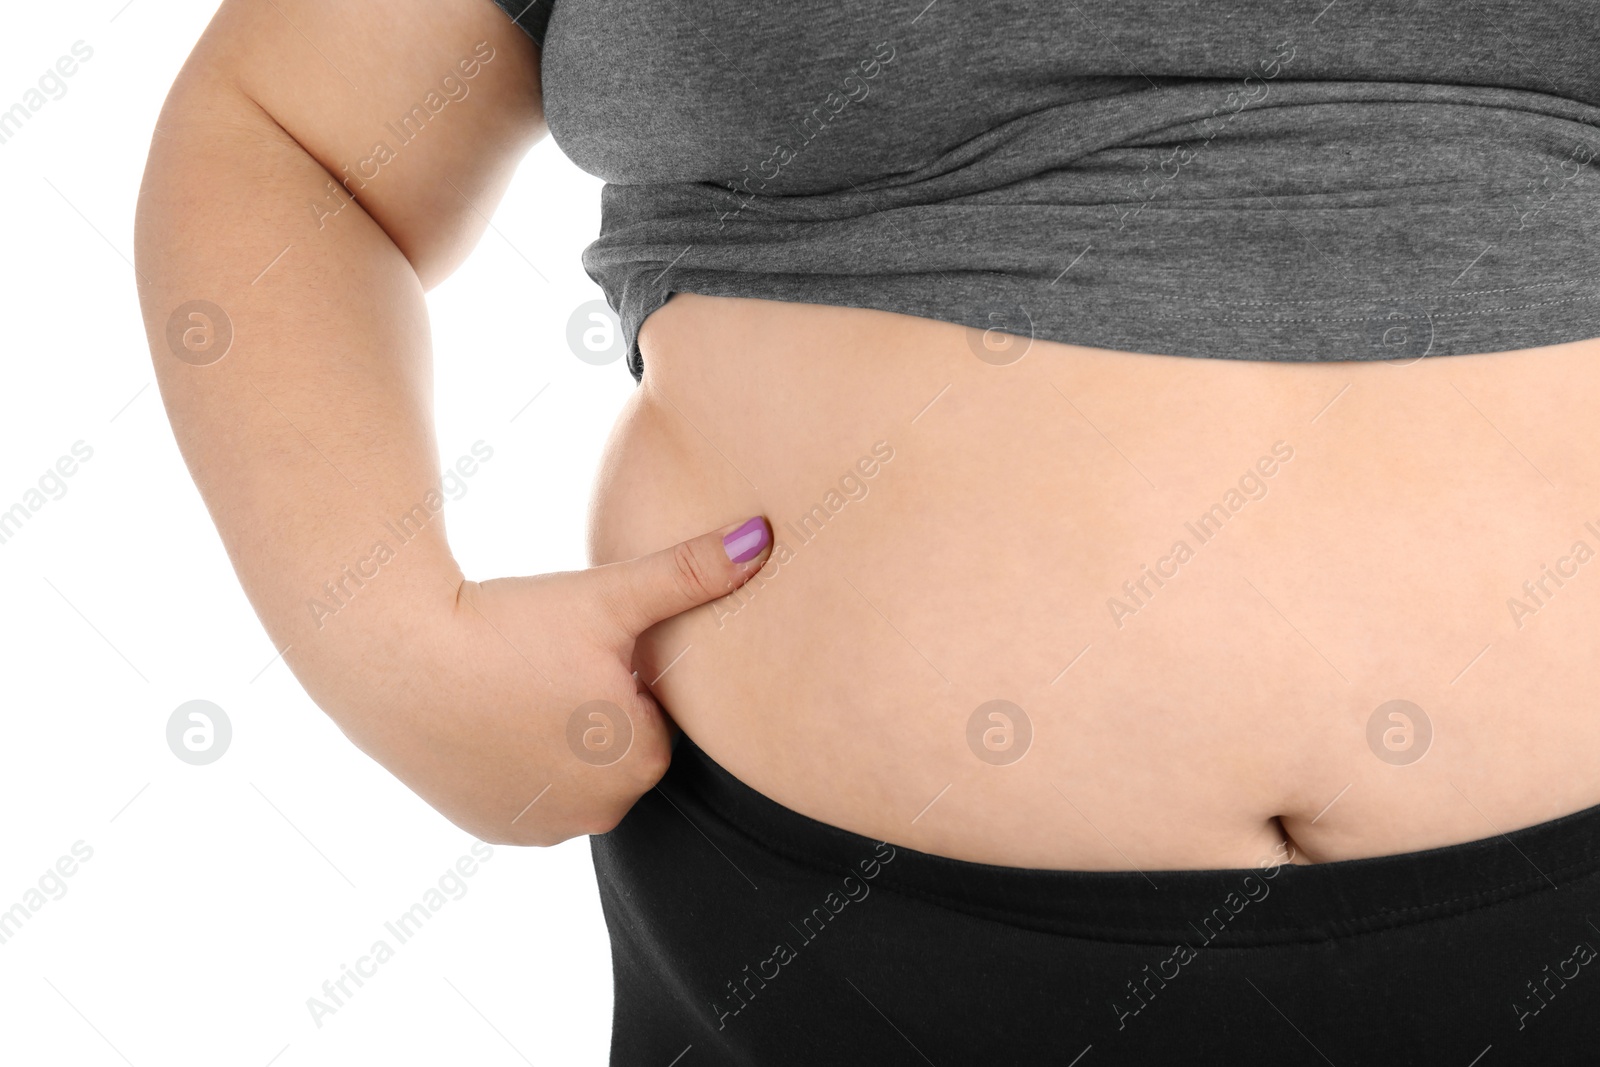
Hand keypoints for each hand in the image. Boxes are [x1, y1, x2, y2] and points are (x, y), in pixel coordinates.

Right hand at [341, 516, 772, 845]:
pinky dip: (522, 760)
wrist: (394, 662)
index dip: (627, 672)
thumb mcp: (608, 594)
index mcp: (640, 763)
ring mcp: (541, 829)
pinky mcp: (493, 830)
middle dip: (598, 708)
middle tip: (548, 661)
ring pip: (576, 770)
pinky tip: (495, 717)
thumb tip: (763, 537)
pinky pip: (531, 792)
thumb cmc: (509, 627)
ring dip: (562, 736)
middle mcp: (599, 814)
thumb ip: (691, 572)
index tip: (586, 646)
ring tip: (519, 686)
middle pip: (621, 747)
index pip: (660, 713)